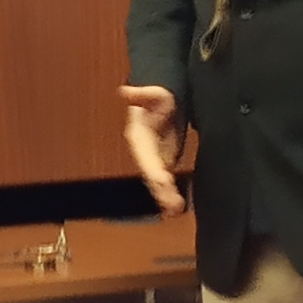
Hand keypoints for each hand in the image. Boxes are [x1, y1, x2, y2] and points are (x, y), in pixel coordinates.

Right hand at [120, 84, 186, 215]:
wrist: (161, 103)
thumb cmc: (158, 97)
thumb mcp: (155, 93)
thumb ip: (145, 95)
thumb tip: (125, 91)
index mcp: (138, 138)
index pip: (145, 156)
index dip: (154, 170)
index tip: (163, 182)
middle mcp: (143, 153)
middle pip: (151, 175)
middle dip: (161, 191)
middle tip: (173, 205)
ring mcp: (153, 160)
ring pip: (157, 183)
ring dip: (165, 198)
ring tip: (176, 211)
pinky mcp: (164, 164)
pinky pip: (165, 184)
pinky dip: (170, 196)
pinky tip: (177, 209)